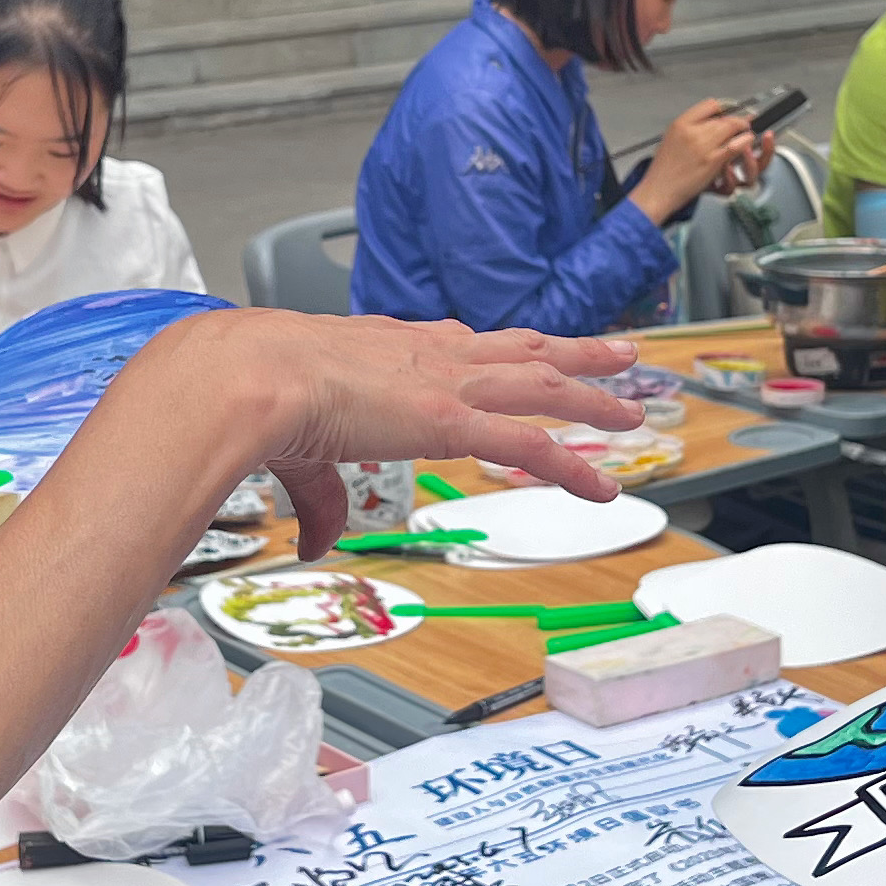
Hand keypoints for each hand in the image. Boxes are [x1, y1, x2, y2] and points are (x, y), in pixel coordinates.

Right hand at [154, 309, 635, 561]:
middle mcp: (430, 353)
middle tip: (616, 350)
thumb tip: (319, 544)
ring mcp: (448, 382)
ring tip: (632, 404)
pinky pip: (530, 445)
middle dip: (572, 351)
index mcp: (391, 346)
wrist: (253, 372)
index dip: (497, 347)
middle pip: (521, 347)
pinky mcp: (454, 418)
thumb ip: (322, 501)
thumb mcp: (298, 447)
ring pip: (544, 383)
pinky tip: (602, 484)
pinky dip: (572, 466)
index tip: (523, 348)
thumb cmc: (259, 391)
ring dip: (594, 393)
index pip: (460, 341)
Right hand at [633, 100, 769, 224]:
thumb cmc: (663, 170)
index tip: (730, 112)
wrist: (659, 190)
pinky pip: (735, 145)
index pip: (709, 105)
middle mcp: (692, 131)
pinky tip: (747, 141)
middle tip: (743, 122)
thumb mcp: (671, 139)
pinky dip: (745, 141)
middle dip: (737, 119)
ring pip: (732, 128)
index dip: (724, 108)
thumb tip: (709, 124)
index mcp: (680, 124)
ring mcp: (704, 146)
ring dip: (743, 128)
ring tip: (746, 131)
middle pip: (723, 117)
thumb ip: (689, 129)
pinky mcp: (713, 161)